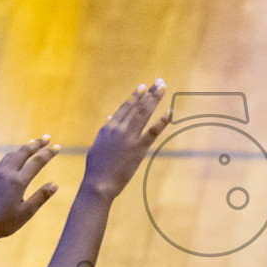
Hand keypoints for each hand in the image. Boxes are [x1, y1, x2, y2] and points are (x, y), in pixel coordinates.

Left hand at [0, 137, 60, 240]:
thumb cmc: (5, 223)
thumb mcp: (27, 213)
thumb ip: (41, 197)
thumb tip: (55, 185)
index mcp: (18, 182)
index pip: (37, 161)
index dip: (49, 153)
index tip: (58, 147)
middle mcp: (6, 173)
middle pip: (24, 152)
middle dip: (37, 143)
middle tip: (47, 137)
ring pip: (12, 154)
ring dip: (24, 148)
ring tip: (33, 144)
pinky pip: (2, 161)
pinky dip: (12, 155)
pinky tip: (15, 157)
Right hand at [82, 80, 170, 199]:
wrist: (98, 184)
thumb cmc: (96, 167)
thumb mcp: (98, 145)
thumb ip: (105, 130)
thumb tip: (109, 118)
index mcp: (109, 127)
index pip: (125, 107)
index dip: (135, 96)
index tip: (143, 87)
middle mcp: (119, 129)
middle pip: (137, 106)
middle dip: (149, 93)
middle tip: (159, 83)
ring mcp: (129, 138)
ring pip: (144, 113)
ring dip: (155, 99)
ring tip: (163, 88)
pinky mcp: (139, 149)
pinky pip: (152, 132)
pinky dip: (161, 122)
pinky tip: (169, 113)